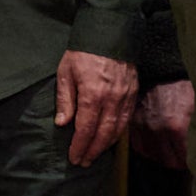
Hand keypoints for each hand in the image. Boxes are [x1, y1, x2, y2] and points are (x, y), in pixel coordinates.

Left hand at [56, 50, 138, 165]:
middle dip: (93, 151)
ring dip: (106, 145)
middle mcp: (112, 99)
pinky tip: (110, 139)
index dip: (80, 146)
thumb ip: (65, 100)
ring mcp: (125, 96)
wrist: (110, 33)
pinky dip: (118, 132)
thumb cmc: (83, 52)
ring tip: (94, 155)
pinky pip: (126, 119)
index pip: (86, 129)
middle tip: (83, 162)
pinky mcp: (133, 93)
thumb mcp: (65, 73)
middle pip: (103, 133)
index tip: (73, 158)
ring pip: (117, 129)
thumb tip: (62, 124)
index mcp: (92, 94)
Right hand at [131, 79, 192, 169]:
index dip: (193, 161)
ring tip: (172, 152)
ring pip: (153, 156)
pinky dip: (149, 150)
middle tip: (186, 158)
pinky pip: (139, 147)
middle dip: (178, 161)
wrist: (161, 70)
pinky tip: (158, 147)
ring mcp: (143, 128)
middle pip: (168, 161)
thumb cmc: (184, 86)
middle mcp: (157, 131)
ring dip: (163, 157)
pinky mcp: (133, 124)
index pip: (185, 158)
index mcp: (177, 127)